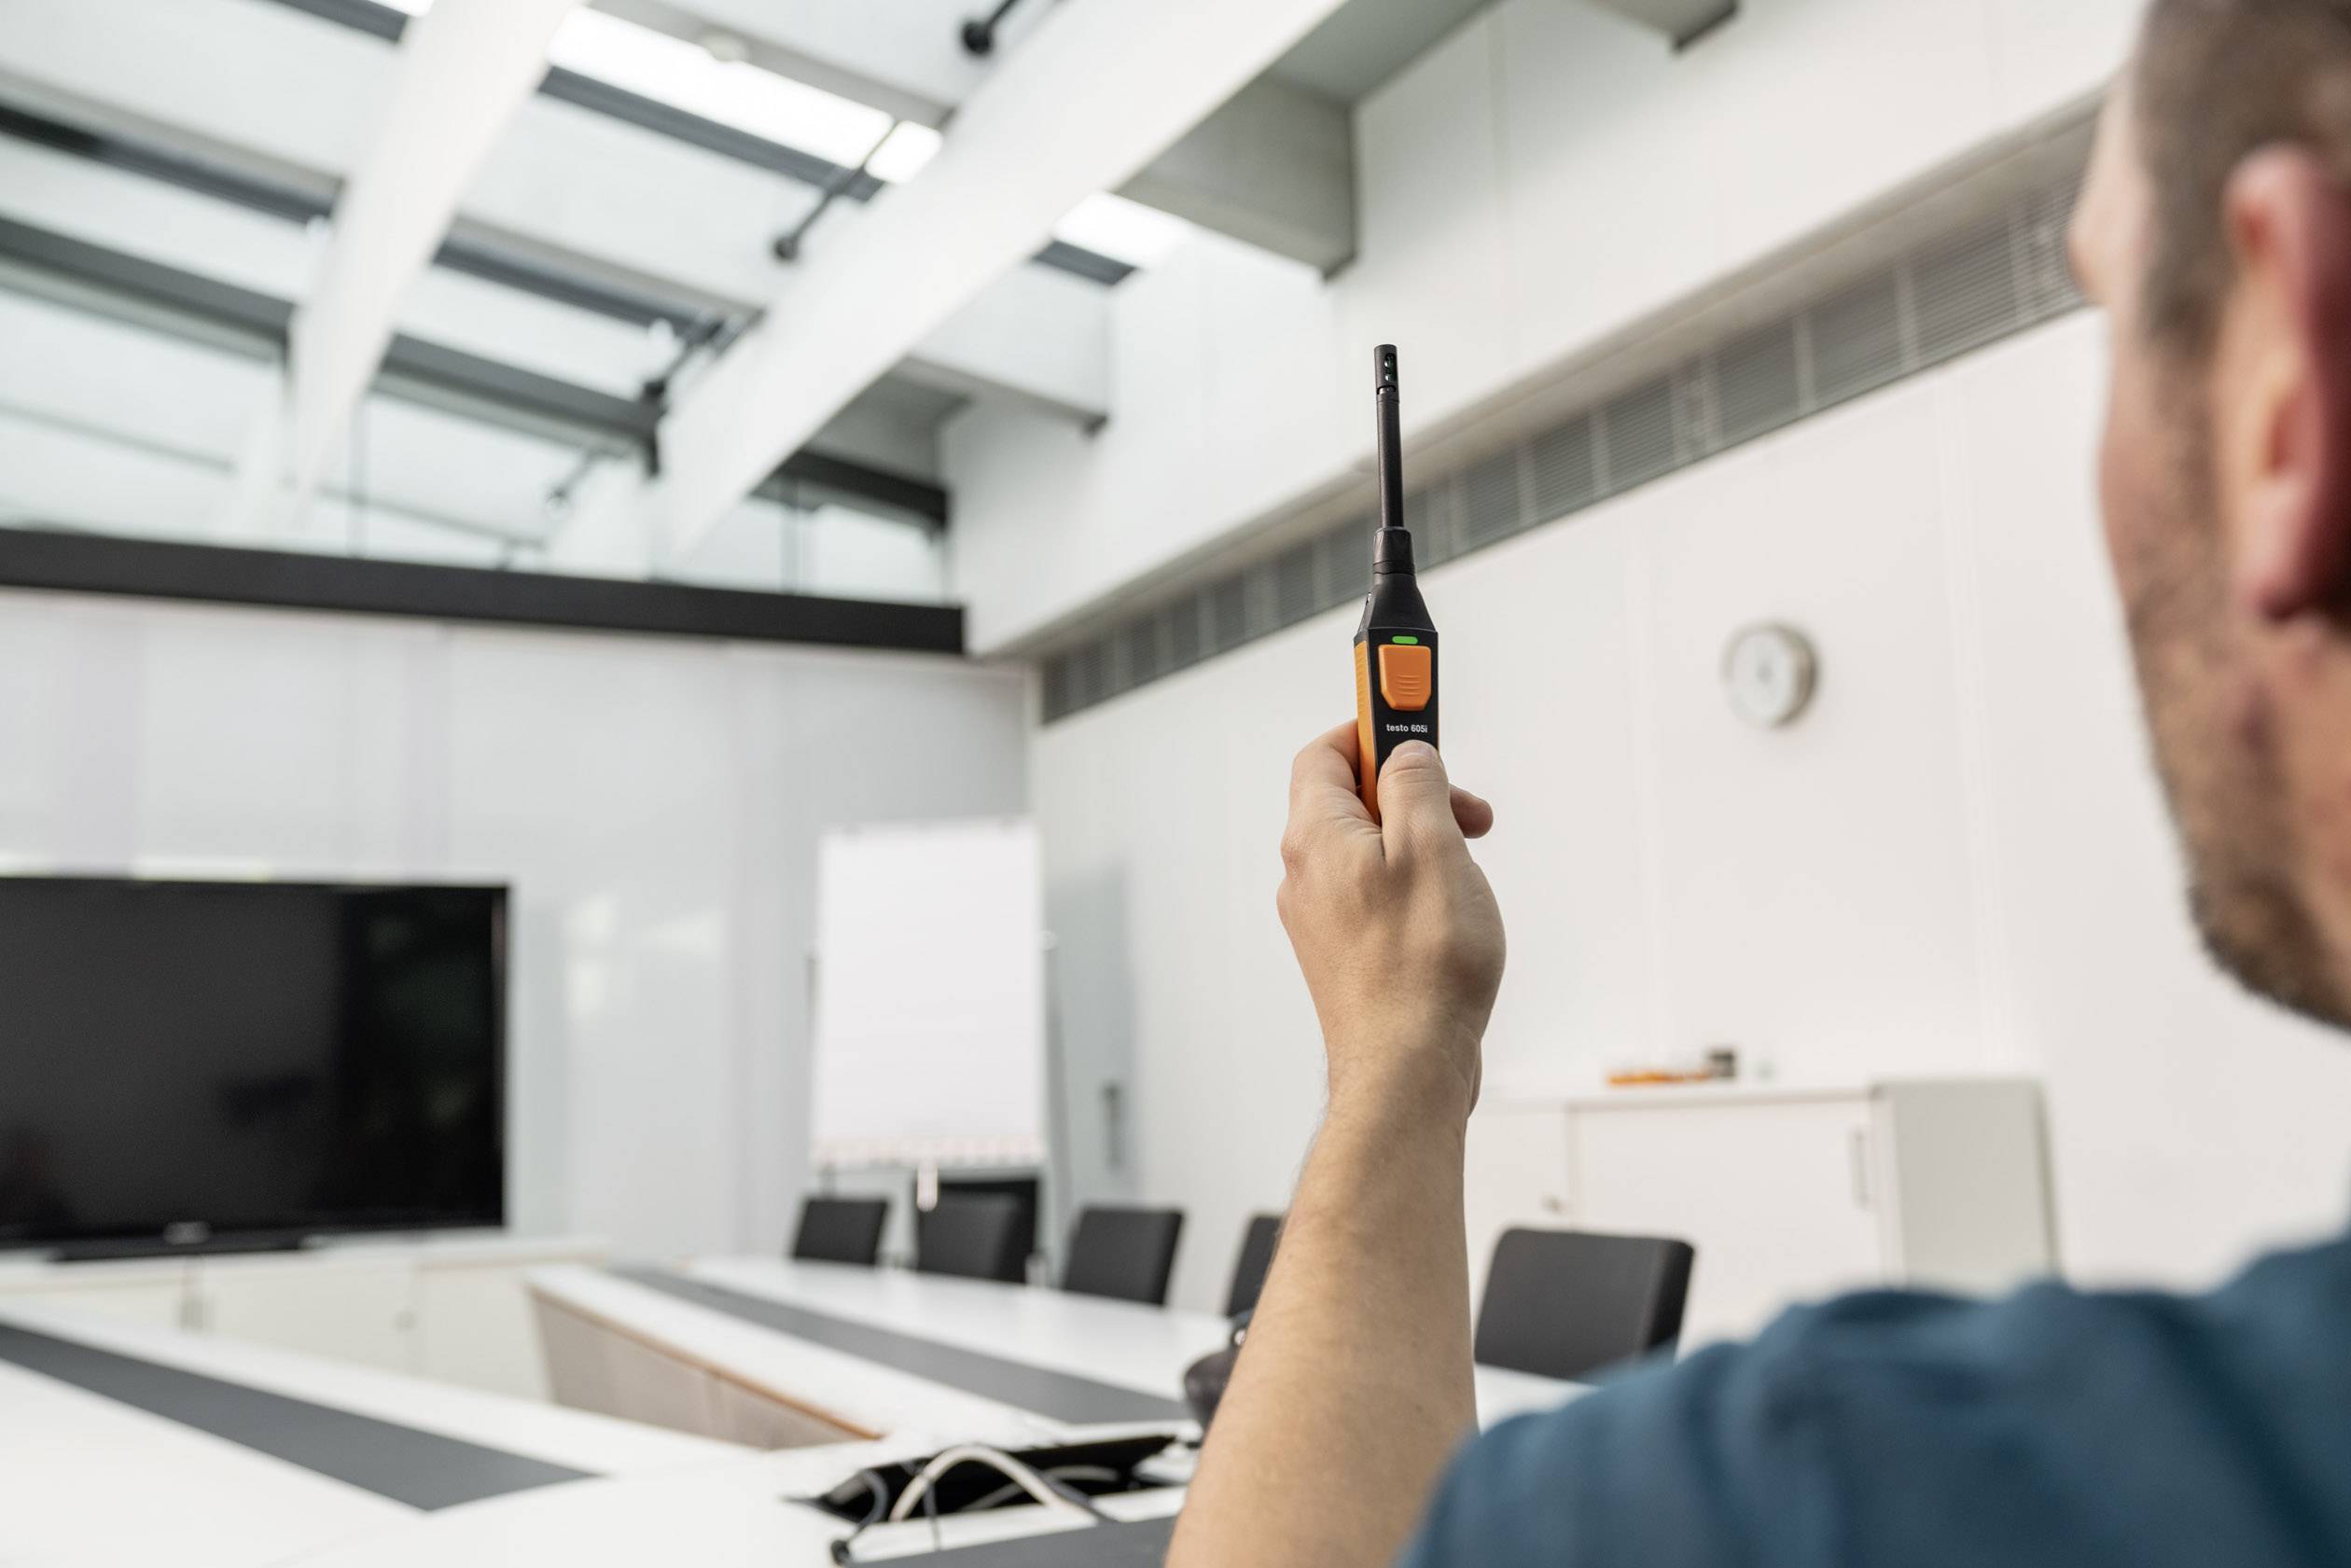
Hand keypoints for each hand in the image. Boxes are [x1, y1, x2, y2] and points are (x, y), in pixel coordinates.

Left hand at [1277, 724, 1504, 1123]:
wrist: (1406, 1071)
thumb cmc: (1421, 967)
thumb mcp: (1433, 846)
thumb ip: (1417, 784)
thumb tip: (1409, 754)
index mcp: (1316, 836)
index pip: (1328, 752)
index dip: (1373, 726)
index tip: (1414, 714)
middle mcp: (1306, 875)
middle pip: (1355, 800)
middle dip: (1416, 790)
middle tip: (1466, 809)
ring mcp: (1322, 919)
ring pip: (1371, 850)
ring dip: (1425, 842)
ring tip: (1468, 871)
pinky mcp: (1345, 955)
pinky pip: (1377, 894)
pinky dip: (1416, 886)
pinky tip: (1453, 917)